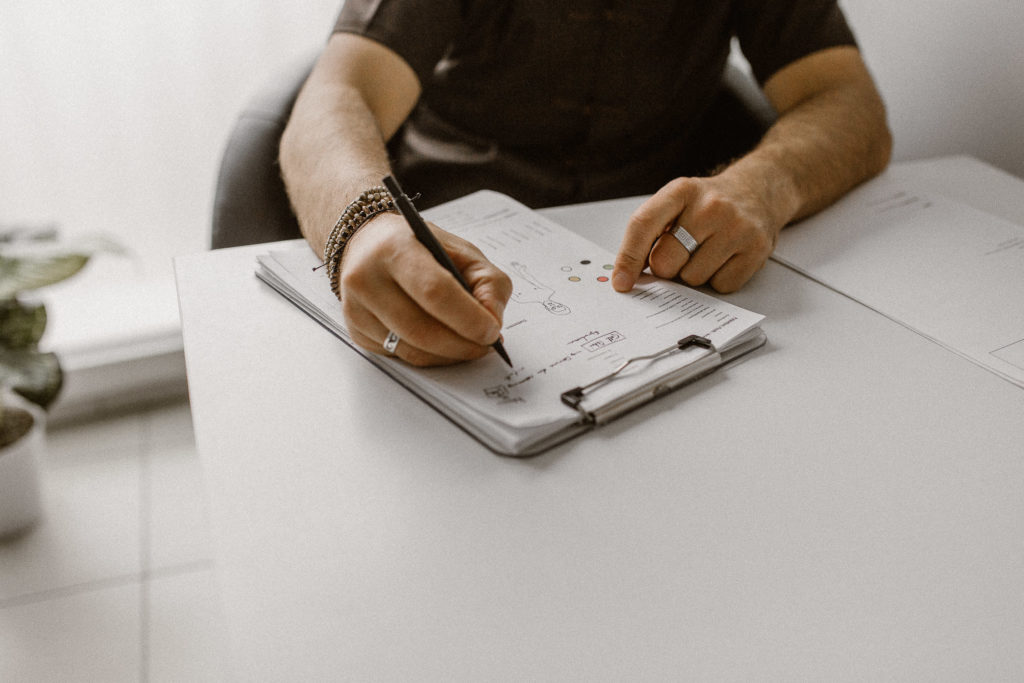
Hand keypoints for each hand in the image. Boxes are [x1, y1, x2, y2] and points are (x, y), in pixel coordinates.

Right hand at [338, 213, 512, 365]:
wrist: (366, 244)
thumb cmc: (418, 247)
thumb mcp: (460, 250)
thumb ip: (488, 282)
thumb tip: (493, 321)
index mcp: (395, 249)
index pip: (434, 291)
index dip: (468, 318)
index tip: (492, 331)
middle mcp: (367, 279)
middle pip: (421, 330)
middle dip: (462, 345)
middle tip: (486, 344)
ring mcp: (357, 309)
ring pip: (412, 351)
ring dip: (449, 355)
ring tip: (469, 344)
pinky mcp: (356, 332)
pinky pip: (401, 357)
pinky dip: (430, 356)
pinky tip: (442, 343)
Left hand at [612, 172, 787, 293]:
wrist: (757, 191)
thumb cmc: (709, 204)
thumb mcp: (676, 204)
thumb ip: (650, 234)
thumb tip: (627, 275)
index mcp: (681, 191)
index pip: (643, 225)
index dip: (628, 258)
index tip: (621, 282)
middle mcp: (710, 206)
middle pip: (666, 261)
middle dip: (667, 267)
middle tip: (680, 254)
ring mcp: (737, 227)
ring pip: (693, 278)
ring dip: (694, 274)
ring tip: (707, 252)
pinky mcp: (757, 249)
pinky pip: (721, 286)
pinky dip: (718, 279)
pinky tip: (725, 258)